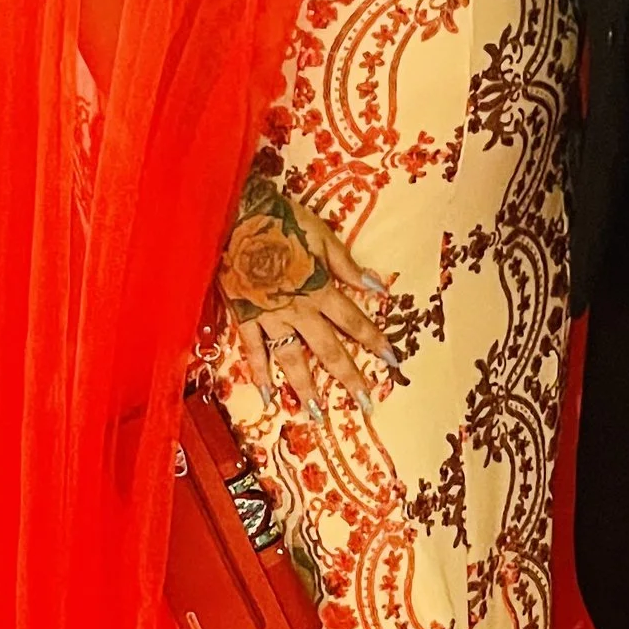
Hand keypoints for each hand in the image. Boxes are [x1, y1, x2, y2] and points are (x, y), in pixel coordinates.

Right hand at [218, 180, 392, 411]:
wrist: (235, 214)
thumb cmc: (281, 220)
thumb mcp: (321, 235)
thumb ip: (346, 265)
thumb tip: (376, 287)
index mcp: (319, 288)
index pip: (354, 321)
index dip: (375, 341)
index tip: (393, 360)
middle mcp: (298, 309)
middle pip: (328, 349)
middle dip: (348, 376)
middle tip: (364, 404)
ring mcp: (268, 316)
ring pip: (290, 358)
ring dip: (305, 386)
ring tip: (316, 413)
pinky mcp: (243, 315)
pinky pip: (252, 350)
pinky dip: (259, 373)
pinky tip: (267, 395)